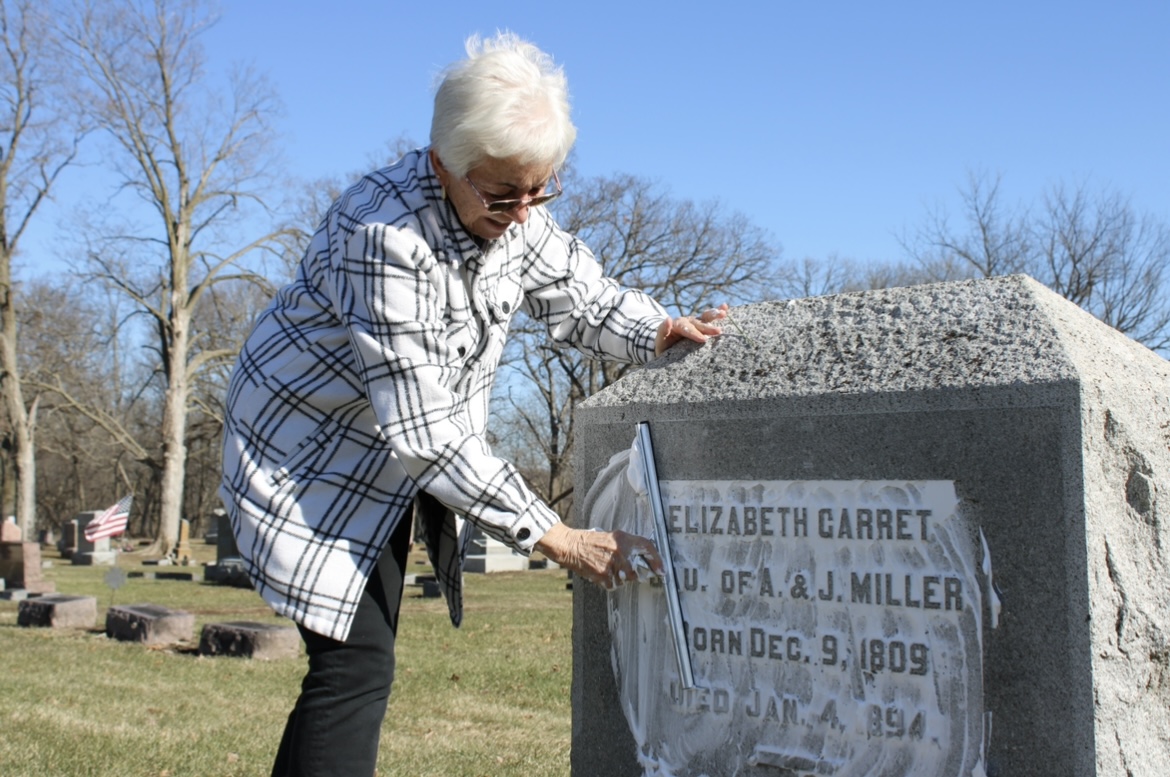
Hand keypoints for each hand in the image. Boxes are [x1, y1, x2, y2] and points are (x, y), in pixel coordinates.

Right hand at [535, 523, 664, 588]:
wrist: (572, 546)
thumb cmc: (591, 542)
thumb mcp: (612, 538)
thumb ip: (627, 546)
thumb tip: (643, 561)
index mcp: (624, 538)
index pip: (647, 546)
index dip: (657, 560)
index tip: (662, 571)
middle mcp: (621, 551)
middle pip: (636, 572)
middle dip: (630, 574)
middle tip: (619, 568)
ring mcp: (613, 564)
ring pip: (625, 580)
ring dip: (618, 578)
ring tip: (606, 567)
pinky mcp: (604, 575)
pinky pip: (614, 586)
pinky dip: (608, 582)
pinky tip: (600, 572)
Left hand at [655, 303, 728, 355]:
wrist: (666, 346)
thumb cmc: (663, 347)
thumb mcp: (660, 341)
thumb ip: (662, 330)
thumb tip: (668, 318)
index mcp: (676, 325)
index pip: (685, 328)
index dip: (694, 333)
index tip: (703, 340)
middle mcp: (686, 321)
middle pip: (697, 323)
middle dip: (707, 327)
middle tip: (718, 332)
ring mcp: (694, 322)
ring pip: (704, 317)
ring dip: (714, 314)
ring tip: (724, 313)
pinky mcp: (700, 325)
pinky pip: (709, 318)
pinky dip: (717, 312)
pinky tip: (726, 307)